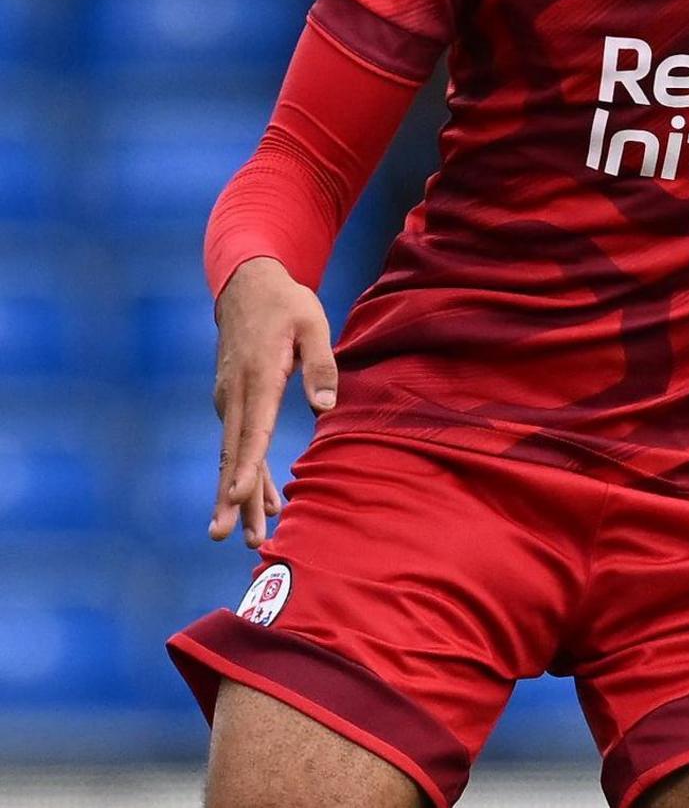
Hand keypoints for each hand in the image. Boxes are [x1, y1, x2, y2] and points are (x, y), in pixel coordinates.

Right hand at [210, 257, 337, 547]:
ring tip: (248, 538)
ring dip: (239, 496)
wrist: (247, 286)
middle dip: (231, 498)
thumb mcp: (312, 324)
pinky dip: (248, 474)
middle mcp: (236, 395)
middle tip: (226, 537)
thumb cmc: (287, 304)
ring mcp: (229, 400)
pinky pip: (240, 444)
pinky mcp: (233, 402)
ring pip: (233, 455)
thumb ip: (320, 365)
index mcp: (258, 378)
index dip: (244, 468)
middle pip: (233, 454)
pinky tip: (262, 504)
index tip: (237, 498)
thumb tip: (325, 408)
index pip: (252, 430)